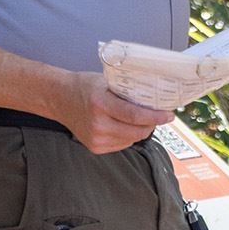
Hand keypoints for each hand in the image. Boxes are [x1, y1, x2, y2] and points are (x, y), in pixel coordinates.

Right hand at [58, 71, 172, 154]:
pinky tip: (124, 125)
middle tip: (159, 115)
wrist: (60, 99)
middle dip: (152, 124)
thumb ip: (127, 91)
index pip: (134, 115)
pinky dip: (128, 136)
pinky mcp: (95, 148)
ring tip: (139, 118)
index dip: (155, 116)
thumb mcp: (106, 81)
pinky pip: (122, 144)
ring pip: (132, 139)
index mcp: (101, 103)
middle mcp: (98, 124)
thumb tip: (154, 97)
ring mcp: (96, 138)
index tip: (168, 115)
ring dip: (140, 130)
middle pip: (136, 131)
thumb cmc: (85, 87)